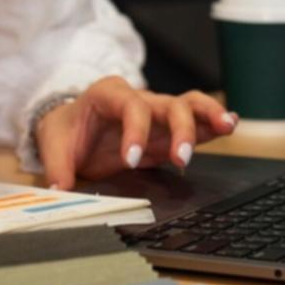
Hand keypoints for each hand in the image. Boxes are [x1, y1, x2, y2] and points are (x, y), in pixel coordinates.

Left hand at [34, 76, 236, 189]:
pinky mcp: (167, 129)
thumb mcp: (54, 145)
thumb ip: (58, 167)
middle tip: (181, 159)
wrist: (70, 123)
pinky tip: (230, 126)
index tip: (131, 159)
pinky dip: (212, 123)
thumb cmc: (67, 130)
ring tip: (228, 127)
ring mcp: (156, 113)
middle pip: (169, 104)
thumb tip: (60, 189)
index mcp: (108, 94)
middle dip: (180, 129)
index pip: (130, 106)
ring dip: (209, 116)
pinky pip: (195, 120)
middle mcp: (138, 98)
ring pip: (190, 104)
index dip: (135, 131)